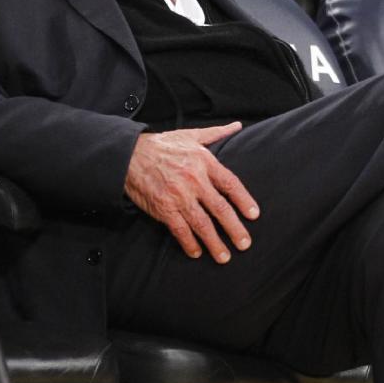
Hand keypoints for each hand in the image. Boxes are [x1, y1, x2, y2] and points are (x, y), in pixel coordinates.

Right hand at [124, 123, 258, 263]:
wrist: (130, 154)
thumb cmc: (163, 145)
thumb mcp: (191, 135)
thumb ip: (216, 133)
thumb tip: (237, 126)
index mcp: (204, 162)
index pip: (231, 184)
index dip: (244, 201)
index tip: (253, 215)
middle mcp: (194, 180)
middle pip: (220, 209)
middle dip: (235, 229)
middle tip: (245, 244)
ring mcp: (178, 196)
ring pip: (202, 224)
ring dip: (214, 243)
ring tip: (224, 257)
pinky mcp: (163, 208)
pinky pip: (180, 230)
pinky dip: (189, 243)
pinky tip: (197, 252)